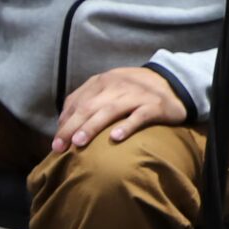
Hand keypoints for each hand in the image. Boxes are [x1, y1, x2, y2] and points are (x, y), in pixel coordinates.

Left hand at [50, 66, 186, 151]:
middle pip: (88, 107)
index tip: (55, 143)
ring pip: (109, 110)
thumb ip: (87, 102)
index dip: (64, 123)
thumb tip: (63, 124)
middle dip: (72, 127)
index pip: (77, 102)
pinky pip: (138, 116)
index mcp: (101, 82)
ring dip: (92, 126)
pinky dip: (127, 126)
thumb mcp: (108, 90)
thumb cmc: (132, 92)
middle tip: (60, 147)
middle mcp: (116, 86)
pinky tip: (116, 139)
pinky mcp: (153, 105)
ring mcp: (135, 95)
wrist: (172, 82)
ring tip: (79, 142)